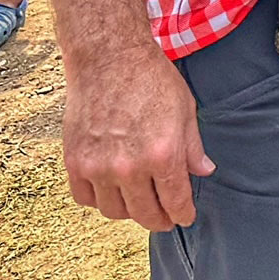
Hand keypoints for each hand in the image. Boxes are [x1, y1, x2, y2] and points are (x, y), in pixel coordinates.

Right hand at [62, 42, 214, 229]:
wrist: (110, 59)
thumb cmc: (152, 80)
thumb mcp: (186, 110)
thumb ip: (193, 147)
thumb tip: (204, 172)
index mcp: (163, 154)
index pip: (175, 201)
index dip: (182, 214)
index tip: (184, 218)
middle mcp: (129, 167)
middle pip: (145, 213)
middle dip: (159, 220)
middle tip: (164, 218)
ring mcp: (98, 167)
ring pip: (114, 211)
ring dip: (129, 211)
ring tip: (139, 202)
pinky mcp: (74, 162)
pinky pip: (85, 199)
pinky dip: (99, 200)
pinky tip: (111, 191)